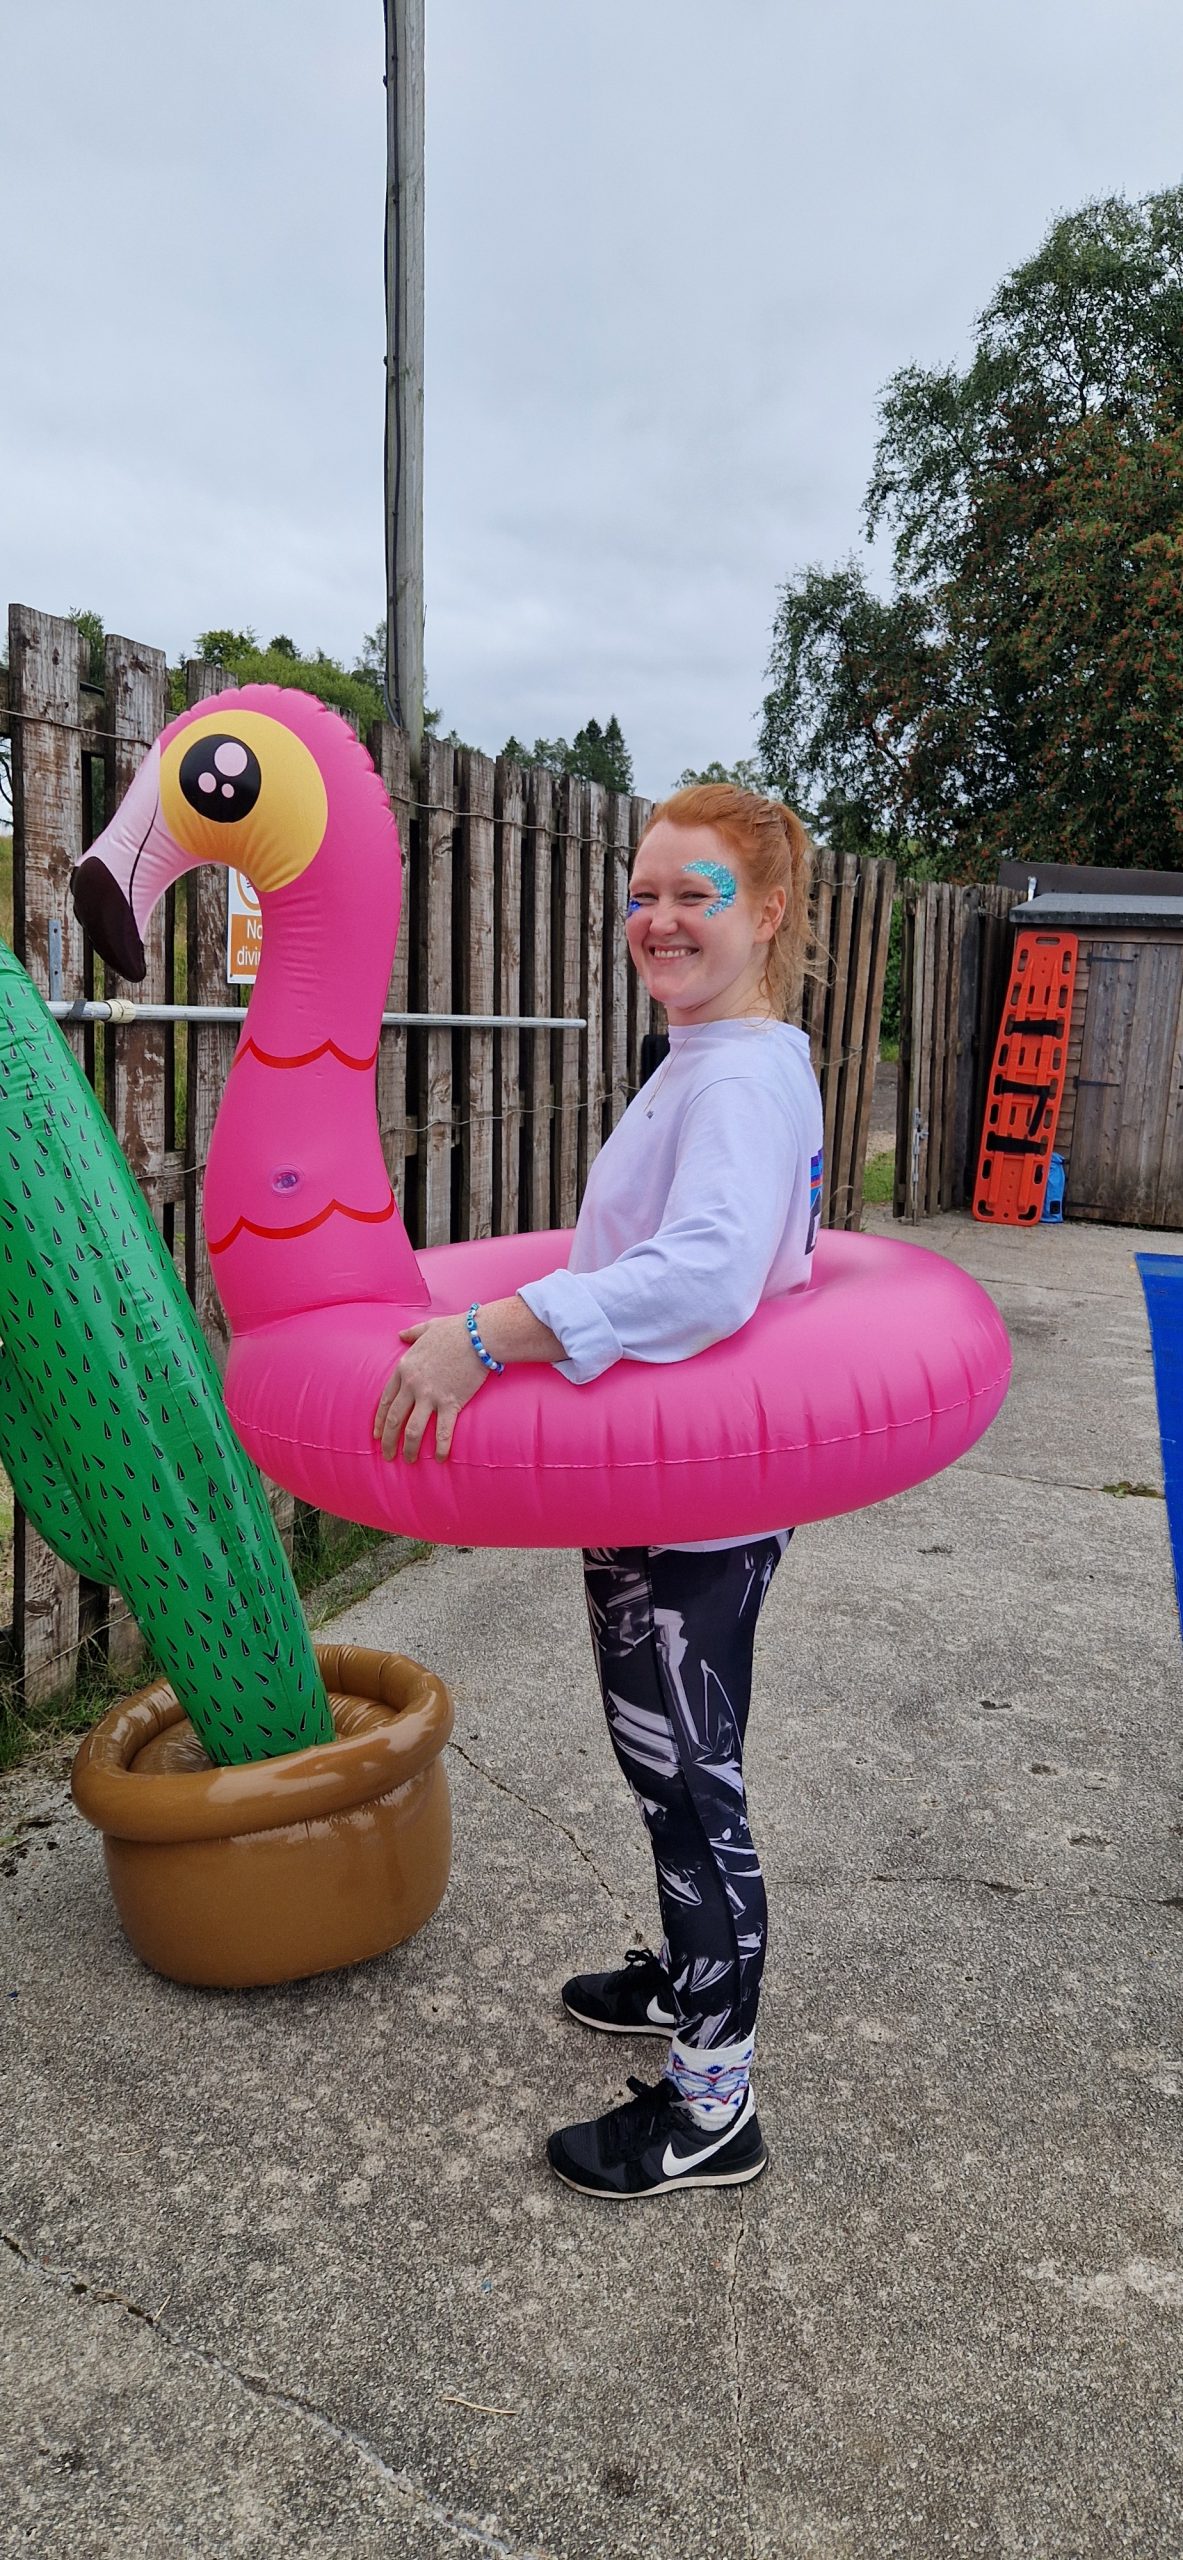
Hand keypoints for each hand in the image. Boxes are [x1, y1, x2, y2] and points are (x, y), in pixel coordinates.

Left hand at [373, 1315, 487, 1462]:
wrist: (479, 1335)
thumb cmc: (456, 1329)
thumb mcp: (428, 1328)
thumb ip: (411, 1333)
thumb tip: (400, 1334)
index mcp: (404, 1368)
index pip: (386, 1400)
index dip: (380, 1420)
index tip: (377, 1434)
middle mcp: (413, 1384)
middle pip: (395, 1418)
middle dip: (388, 1441)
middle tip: (387, 1456)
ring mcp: (430, 1395)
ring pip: (412, 1429)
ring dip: (409, 1448)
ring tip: (409, 1461)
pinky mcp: (450, 1402)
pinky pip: (442, 1431)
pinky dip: (441, 1448)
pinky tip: (440, 1459)